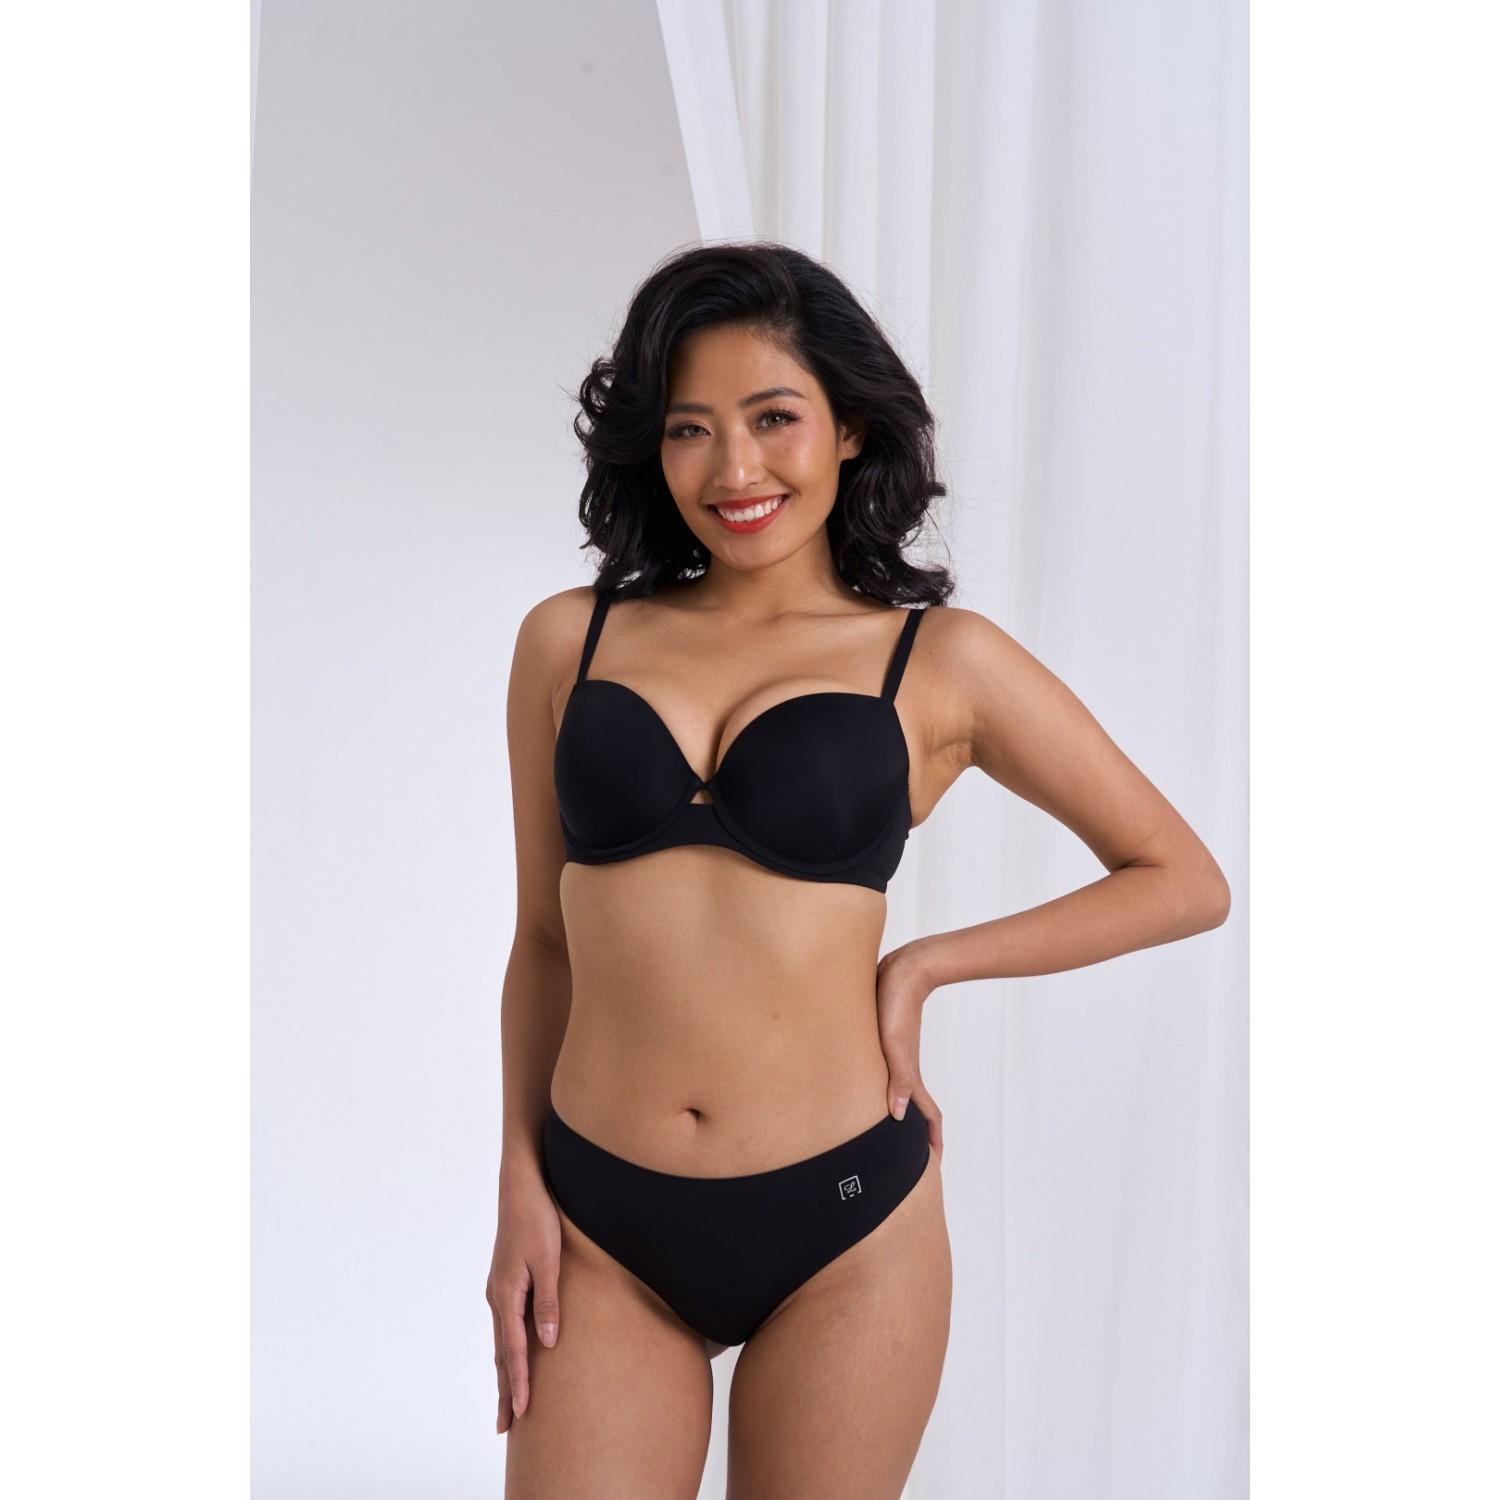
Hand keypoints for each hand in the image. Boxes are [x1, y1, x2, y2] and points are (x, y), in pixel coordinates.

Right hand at [487, 1169, 561, 1430]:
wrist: (521, 1184)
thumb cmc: (538, 1218)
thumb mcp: (549, 1260)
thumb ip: (549, 1302)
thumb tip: (549, 1344)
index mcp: (507, 1294)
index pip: (513, 1350)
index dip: (518, 1383)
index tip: (520, 1413)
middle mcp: (498, 1295)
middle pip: (501, 1352)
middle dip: (504, 1388)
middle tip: (504, 1426)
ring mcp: (499, 1287)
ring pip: (501, 1338)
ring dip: (504, 1370)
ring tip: (507, 1399)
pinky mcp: (506, 1279)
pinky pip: (505, 1322)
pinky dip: (507, 1346)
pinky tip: (511, 1352)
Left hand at [875, 943, 943, 1163]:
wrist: (905, 969)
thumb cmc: (896, 1005)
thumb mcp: (894, 1045)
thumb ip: (898, 1079)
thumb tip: (899, 1118)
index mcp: (908, 1074)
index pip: (927, 1115)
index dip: (932, 1140)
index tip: (934, 1164)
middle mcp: (904, 1067)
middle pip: (916, 1107)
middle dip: (918, 1133)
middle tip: (912, 1155)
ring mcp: (897, 1053)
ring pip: (902, 1089)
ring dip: (903, 1109)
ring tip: (894, 1127)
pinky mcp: (889, 1037)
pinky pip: (891, 1070)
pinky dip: (889, 1084)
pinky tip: (875, 1083)